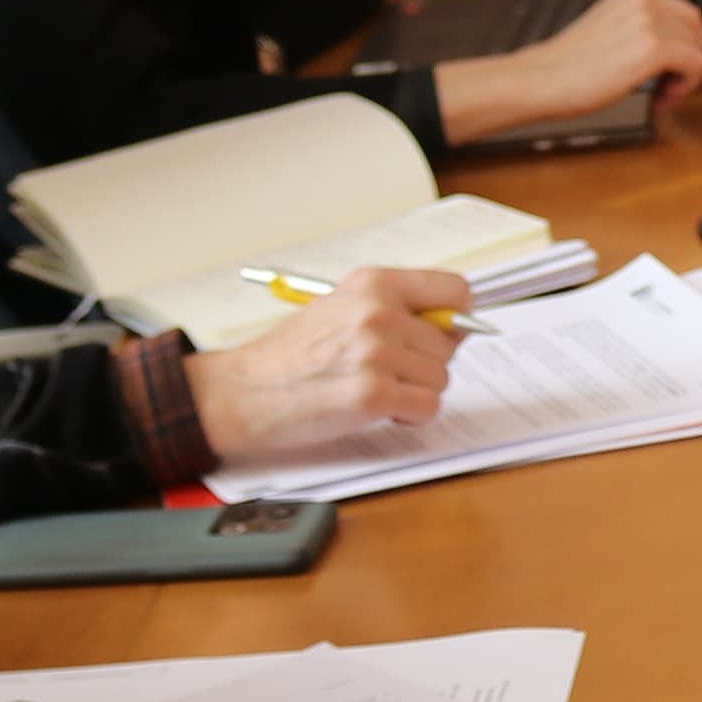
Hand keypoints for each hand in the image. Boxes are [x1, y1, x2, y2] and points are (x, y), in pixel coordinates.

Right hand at [186, 267, 465, 459]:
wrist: (244, 391)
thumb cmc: (291, 355)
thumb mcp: (341, 308)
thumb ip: (395, 309)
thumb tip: (456, 325)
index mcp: (373, 284)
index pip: (455, 289)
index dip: (457, 316)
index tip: (446, 333)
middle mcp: (378, 312)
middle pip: (450, 343)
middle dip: (425, 365)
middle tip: (386, 373)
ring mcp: (376, 353)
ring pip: (441, 379)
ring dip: (416, 393)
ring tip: (374, 390)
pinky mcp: (372, 395)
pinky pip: (427, 407)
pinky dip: (409, 416)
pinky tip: (378, 411)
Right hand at [433, 0, 701, 144]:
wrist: (542, 80)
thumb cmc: (569, 67)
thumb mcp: (612, 31)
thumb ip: (643, 30)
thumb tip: (679, 49)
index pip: (686, 13)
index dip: (690, 45)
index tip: (676, 70)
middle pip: (696, 30)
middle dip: (692, 62)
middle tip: (673, 87)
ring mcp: (648, 21)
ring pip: (698, 50)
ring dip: (686, 79)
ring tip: (659, 95)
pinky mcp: (652, 47)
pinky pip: (694, 65)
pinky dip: (683, 87)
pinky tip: (658, 99)